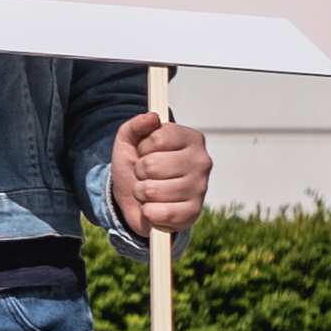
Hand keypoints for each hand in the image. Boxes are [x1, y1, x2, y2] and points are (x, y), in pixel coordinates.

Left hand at [115, 106, 212, 237]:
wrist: (135, 198)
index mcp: (191, 138)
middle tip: (146, 175)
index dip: (143, 148)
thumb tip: (152, 117)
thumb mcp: (128, 140)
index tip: (145, 152)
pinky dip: (148, 212)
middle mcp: (201, 161)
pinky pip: (158, 213)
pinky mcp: (194, 213)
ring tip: (149, 191)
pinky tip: (156, 208)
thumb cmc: (136, 165)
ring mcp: (200, 188)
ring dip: (141, 193)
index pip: (158, 138)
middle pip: (152, 165)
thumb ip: (136, 125)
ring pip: (151, 191)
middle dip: (139, 172)